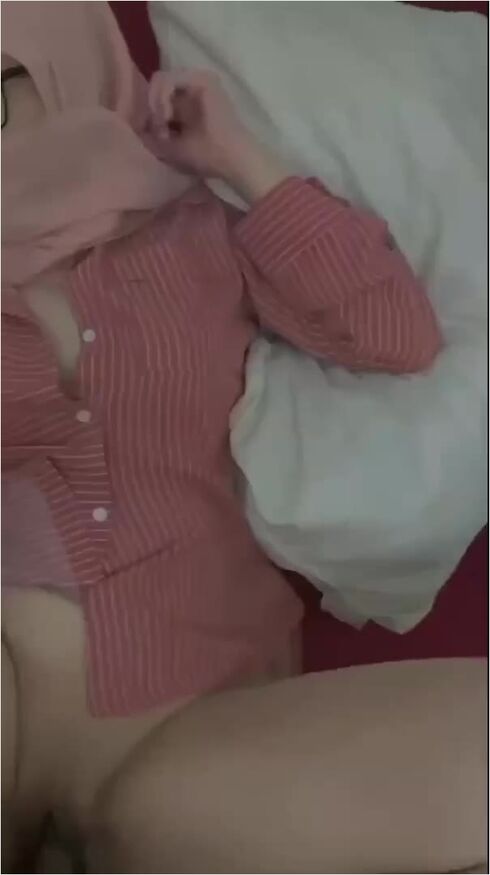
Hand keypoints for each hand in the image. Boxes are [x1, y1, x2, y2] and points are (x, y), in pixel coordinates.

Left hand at [148, 69, 289, 202]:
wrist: (232, 160)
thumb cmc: (207, 157)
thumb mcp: (171, 147)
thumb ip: (153, 135)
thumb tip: (136, 127)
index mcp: (187, 102)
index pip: (157, 94)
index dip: (149, 113)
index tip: (156, 136)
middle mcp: (193, 87)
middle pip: (157, 84)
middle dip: (150, 107)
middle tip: (158, 131)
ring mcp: (199, 80)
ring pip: (160, 79)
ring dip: (155, 103)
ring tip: (162, 124)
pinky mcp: (203, 79)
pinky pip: (169, 79)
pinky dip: (161, 97)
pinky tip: (166, 116)